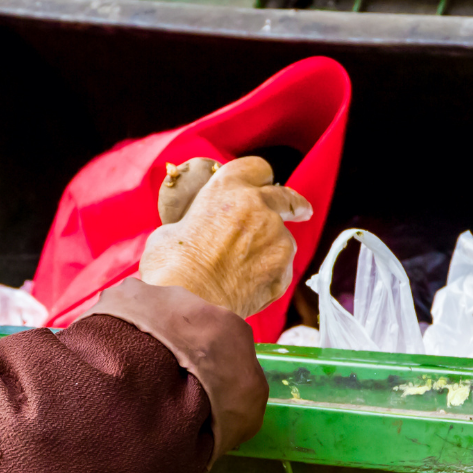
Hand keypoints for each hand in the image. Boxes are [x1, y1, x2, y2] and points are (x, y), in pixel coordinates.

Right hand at [138, 156, 311, 316]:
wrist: (188, 303)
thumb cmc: (171, 266)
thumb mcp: (173, 227)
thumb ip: (196, 221)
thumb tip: (197, 228)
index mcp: (229, 189)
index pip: (256, 168)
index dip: (259, 178)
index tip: (265, 185)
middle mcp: (260, 208)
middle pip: (286, 198)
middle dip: (295, 205)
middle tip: (301, 211)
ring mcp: (277, 240)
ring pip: (281, 240)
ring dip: (268, 250)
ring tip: (238, 273)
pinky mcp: (284, 271)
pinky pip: (279, 271)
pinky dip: (266, 277)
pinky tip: (242, 289)